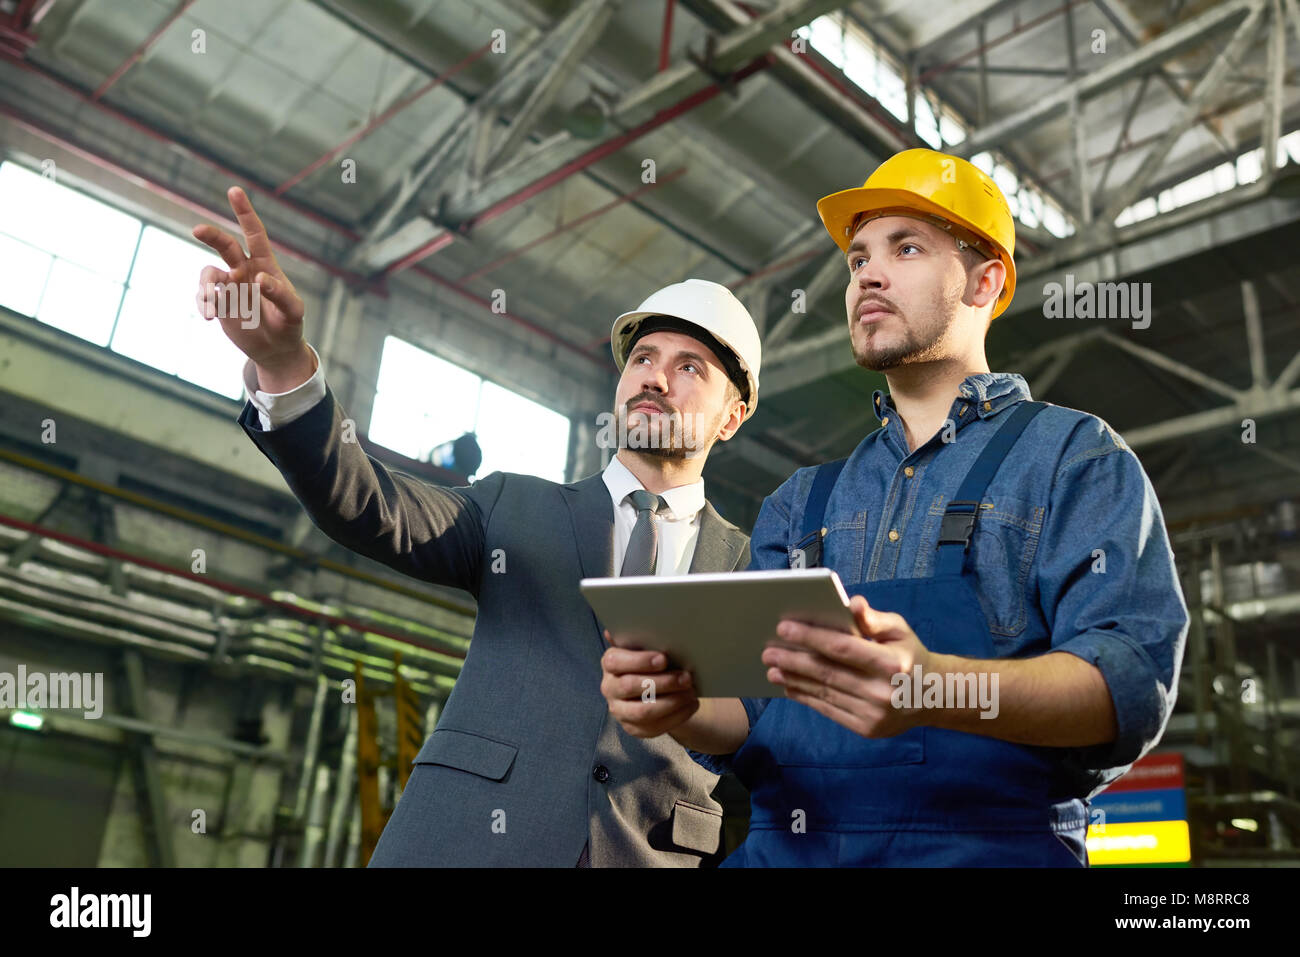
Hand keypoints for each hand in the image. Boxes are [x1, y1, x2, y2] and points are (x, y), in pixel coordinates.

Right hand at [192, 187, 309, 375]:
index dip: (245, 212)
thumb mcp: (293, 311)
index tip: (234, 191)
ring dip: (207, 284)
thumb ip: (280, 294)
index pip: (255, 234)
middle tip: (198, 230)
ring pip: (210, 274)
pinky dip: (203, 303)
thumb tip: (259, 279)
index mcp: (266, 265)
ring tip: (211, 300)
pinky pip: (204, 298)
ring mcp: (230, 287)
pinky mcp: (220, 305)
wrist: (276, 349)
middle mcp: (244, 271)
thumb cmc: (289, 325)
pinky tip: (207, 316)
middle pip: (225, 246)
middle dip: (211, 235)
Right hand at [600, 631, 698, 737]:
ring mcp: (620, 710)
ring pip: (643, 711)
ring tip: (691, 692)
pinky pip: (655, 727)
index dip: (640, 661)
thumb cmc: (651, 661)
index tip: (664, 659)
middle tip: (687, 677)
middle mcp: (610, 688)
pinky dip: (677, 716)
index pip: (616, 661)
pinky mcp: (633, 728)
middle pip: (631, 686)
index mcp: (610, 663)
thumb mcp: (646, 647)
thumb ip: (642, 636)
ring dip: (671, 702)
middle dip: (663, 682)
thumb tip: (638, 616)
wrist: (655, 688)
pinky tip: (691, 704)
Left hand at [761, 595, 933, 737]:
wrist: (932, 697)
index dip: (811, 637)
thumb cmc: (909, 655)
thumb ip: (874, 618)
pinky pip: (829, 710)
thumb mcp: (900, 630)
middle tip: (768, 651)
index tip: (784, 627)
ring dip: (794, 680)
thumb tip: (852, 604)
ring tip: (772, 668)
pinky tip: (790, 686)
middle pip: (828, 672)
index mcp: (892, 663)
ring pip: (824, 693)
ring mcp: (874, 714)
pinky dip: (806, 697)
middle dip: (793, 660)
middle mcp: (883, 692)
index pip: (843, 648)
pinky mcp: (867, 729)